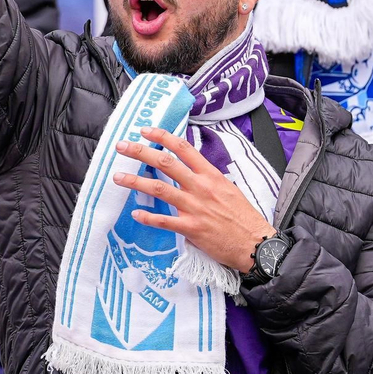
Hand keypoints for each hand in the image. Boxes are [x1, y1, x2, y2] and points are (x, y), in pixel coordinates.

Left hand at [113, 127, 275, 271]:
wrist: (254, 242)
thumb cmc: (242, 216)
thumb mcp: (227, 187)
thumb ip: (206, 178)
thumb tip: (189, 170)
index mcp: (210, 174)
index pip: (182, 148)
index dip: (161, 136)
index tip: (145, 131)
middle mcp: (200, 186)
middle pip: (165, 162)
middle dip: (140, 152)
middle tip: (122, 146)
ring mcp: (194, 207)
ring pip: (159, 189)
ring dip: (135, 181)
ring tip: (118, 177)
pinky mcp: (191, 228)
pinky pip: (164, 221)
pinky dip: (148, 217)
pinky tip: (135, 214)